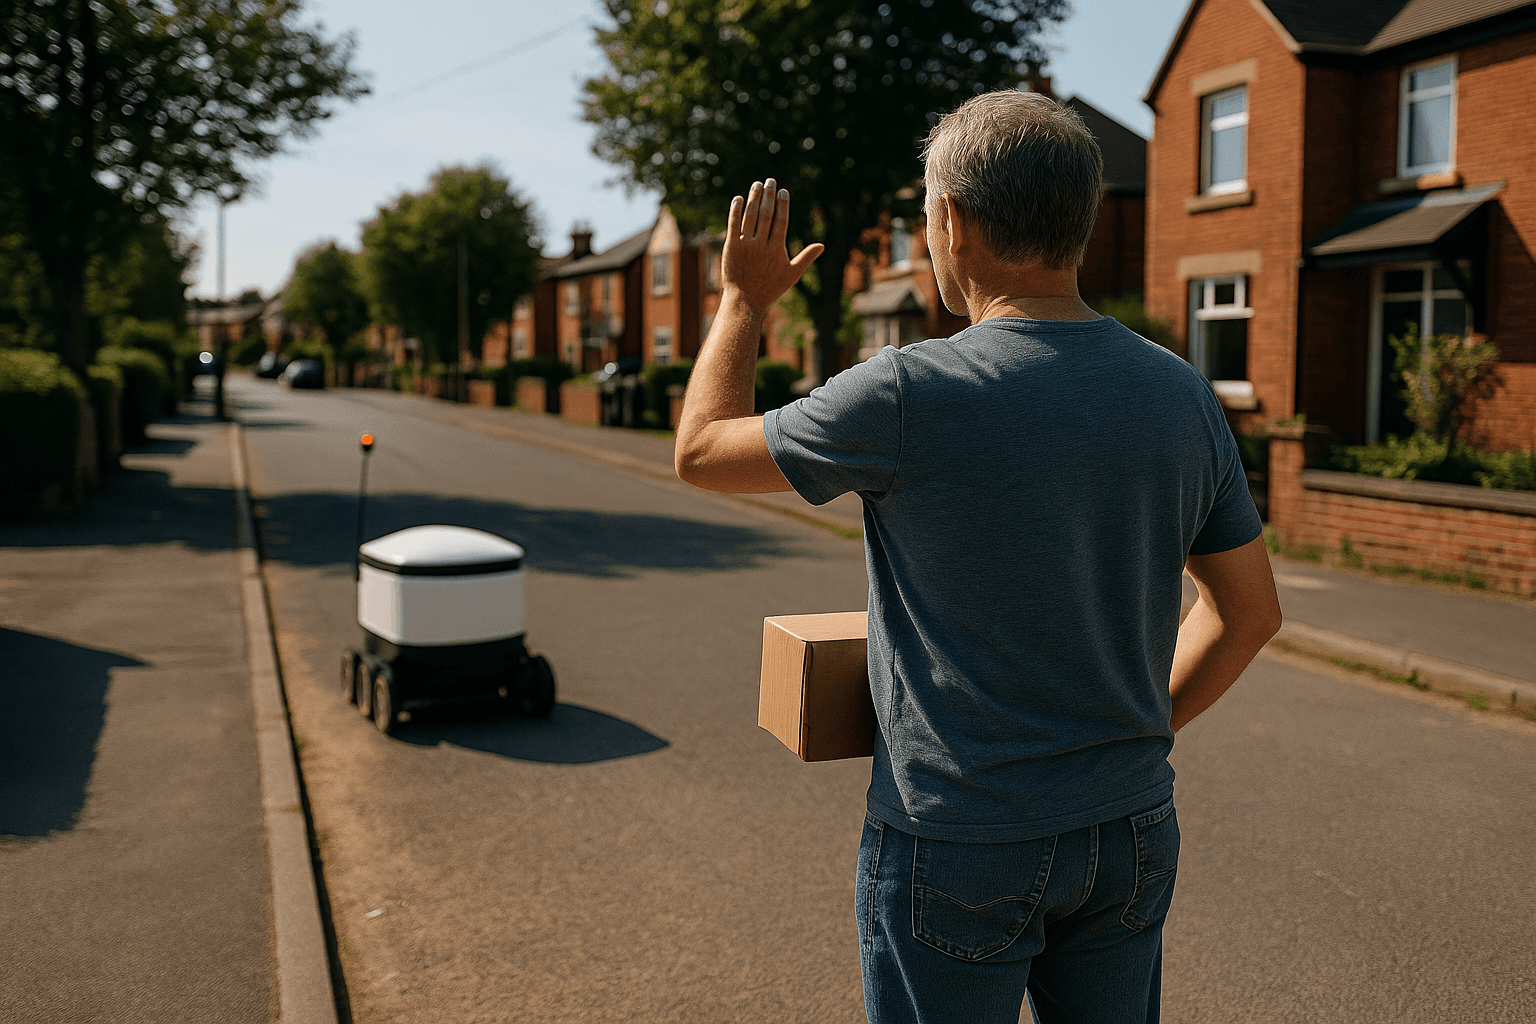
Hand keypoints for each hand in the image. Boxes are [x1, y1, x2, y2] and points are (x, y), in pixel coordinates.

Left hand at [721, 177, 823, 313]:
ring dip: (753, 198)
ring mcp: (745, 246)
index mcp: (777, 249)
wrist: (745, 300)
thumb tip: (822, 246)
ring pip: (750, 216)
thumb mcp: (791, 274)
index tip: (783, 191)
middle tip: (770, 181)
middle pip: (766, 214)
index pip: (781, 221)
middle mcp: (761, 245)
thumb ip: (806, 258)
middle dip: (769, 195)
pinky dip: (735, 210)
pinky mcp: (731, 247)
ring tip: (756, 185)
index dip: (783, 204)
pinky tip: (738, 198)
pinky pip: (732, 224)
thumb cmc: (770, 288)